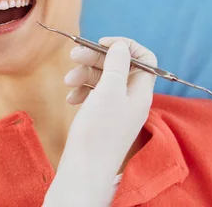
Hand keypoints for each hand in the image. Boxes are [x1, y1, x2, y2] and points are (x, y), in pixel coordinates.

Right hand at [44, 38, 156, 205]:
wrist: (85, 168)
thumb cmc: (99, 131)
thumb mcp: (109, 91)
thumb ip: (117, 65)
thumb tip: (122, 46)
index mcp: (141, 92)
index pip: (144, 59)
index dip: (125, 47)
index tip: (102, 44)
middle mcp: (131, 99)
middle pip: (118, 66)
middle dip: (95, 59)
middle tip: (73, 55)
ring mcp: (117, 109)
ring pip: (103, 80)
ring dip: (84, 75)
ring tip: (67, 81)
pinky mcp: (102, 117)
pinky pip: (94, 95)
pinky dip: (82, 91)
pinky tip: (71, 98)